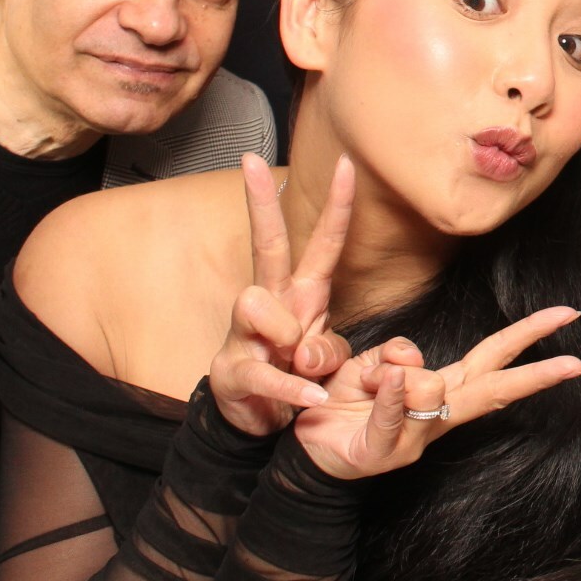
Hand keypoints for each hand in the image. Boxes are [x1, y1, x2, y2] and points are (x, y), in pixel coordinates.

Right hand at [207, 155, 354, 436]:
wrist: (259, 420)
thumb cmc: (295, 374)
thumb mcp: (326, 358)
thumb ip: (329, 349)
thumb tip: (308, 355)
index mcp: (302, 294)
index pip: (322, 243)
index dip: (337, 206)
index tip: (347, 164)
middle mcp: (272, 304)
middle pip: (266, 245)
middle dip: (259, 202)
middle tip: (251, 160)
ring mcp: (246, 335)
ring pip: (256, 304)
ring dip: (286, 335)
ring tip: (297, 362)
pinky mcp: (233, 371)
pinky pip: (265, 372)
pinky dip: (292, 387)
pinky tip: (311, 397)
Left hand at [290, 305, 580, 479]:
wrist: (305, 448)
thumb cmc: (346, 400)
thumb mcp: (372, 362)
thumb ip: (397, 353)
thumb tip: (410, 359)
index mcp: (442, 387)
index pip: (493, 354)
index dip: (529, 333)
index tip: (568, 315)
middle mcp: (438, 414)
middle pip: (492, 384)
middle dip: (534, 373)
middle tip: (575, 364)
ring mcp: (415, 438)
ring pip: (428, 387)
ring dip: (387, 371)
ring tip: (361, 384)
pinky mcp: (382, 454)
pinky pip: (393, 417)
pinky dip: (392, 397)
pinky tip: (388, 383)